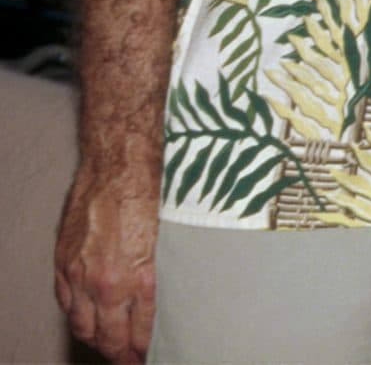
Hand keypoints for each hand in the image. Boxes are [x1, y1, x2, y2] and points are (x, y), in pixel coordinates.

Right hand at [56, 156, 159, 364]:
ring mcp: (79, 274)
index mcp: (137, 278)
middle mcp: (105, 282)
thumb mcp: (165, 241)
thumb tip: (152, 300)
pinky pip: (66, 302)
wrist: (118, 166)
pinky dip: (75, 316)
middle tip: (128, 361)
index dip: (141, 349)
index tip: (145, 358)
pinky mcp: (64, 262)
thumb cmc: (149, 197)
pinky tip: (85, 320)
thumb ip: (153, 275)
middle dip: (119, 353)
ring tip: (107, 347)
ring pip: (83, 325)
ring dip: (95, 340)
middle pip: (108, 336)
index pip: (138, 329)